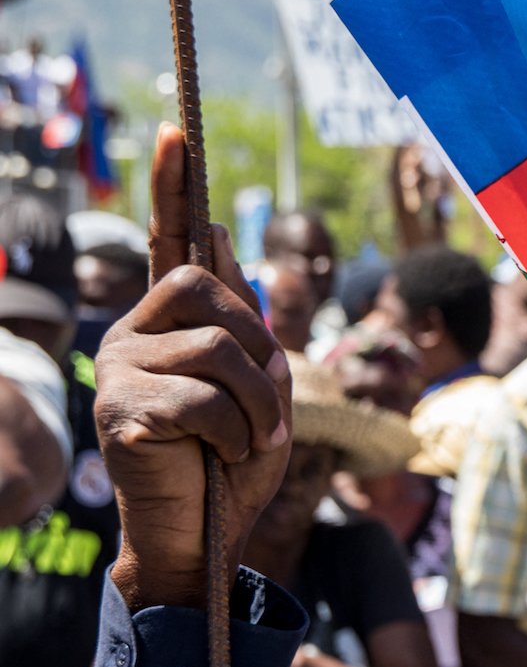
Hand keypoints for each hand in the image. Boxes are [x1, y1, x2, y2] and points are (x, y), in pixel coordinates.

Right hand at [99, 124, 291, 610]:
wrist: (204, 537)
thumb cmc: (234, 463)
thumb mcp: (262, 389)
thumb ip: (245, 326)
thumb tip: (216, 237)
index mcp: (171, 322)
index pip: (169, 239)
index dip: (174, 186)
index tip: (175, 128)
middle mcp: (135, 332)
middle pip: (209, 290)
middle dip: (261, 352)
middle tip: (266, 409)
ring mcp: (121, 368)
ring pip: (218, 347)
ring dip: (260, 402)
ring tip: (254, 440)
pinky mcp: (121, 410)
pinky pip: (207, 399)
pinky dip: (239, 433)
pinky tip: (226, 456)